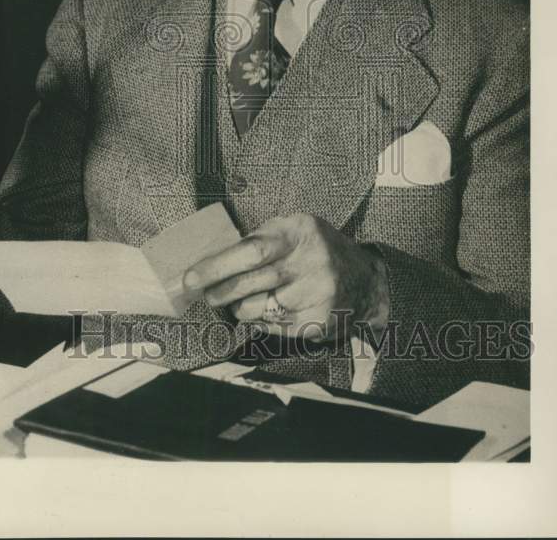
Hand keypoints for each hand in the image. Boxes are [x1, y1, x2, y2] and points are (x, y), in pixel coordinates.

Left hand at [184, 213, 389, 341]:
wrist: (366, 280)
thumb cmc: (316, 250)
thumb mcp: (294, 230)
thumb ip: (260, 240)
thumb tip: (210, 259)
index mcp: (300, 232)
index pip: (250, 251)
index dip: (216, 266)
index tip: (190, 277)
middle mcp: (311, 262)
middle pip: (249, 282)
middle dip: (219, 290)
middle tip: (206, 294)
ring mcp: (316, 295)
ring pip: (255, 309)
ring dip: (239, 307)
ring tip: (243, 299)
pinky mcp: (316, 322)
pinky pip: (270, 327)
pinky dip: (260, 320)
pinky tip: (268, 309)